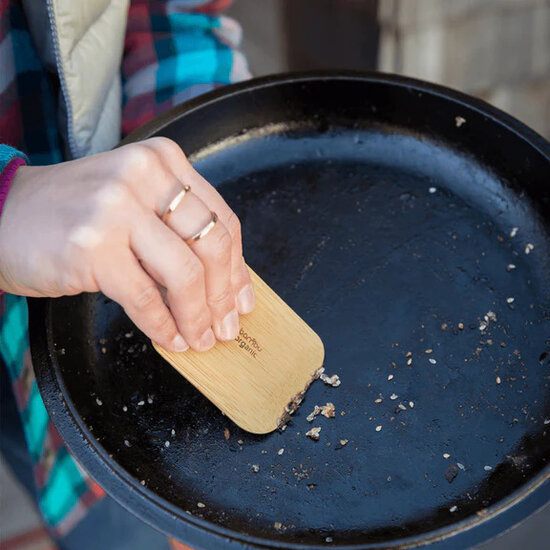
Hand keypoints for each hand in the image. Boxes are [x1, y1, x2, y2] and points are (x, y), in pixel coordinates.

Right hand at [0, 138, 254, 351]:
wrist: (3, 214)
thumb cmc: (76, 213)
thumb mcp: (135, 202)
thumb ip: (178, 230)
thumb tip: (226, 284)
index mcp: (162, 160)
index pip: (221, 219)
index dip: (238, 268)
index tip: (242, 300)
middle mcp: (143, 175)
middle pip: (211, 245)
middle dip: (224, 297)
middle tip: (226, 327)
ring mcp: (116, 209)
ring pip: (184, 274)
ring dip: (198, 317)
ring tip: (201, 338)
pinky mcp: (92, 247)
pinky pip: (145, 298)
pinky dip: (164, 326)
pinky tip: (172, 340)